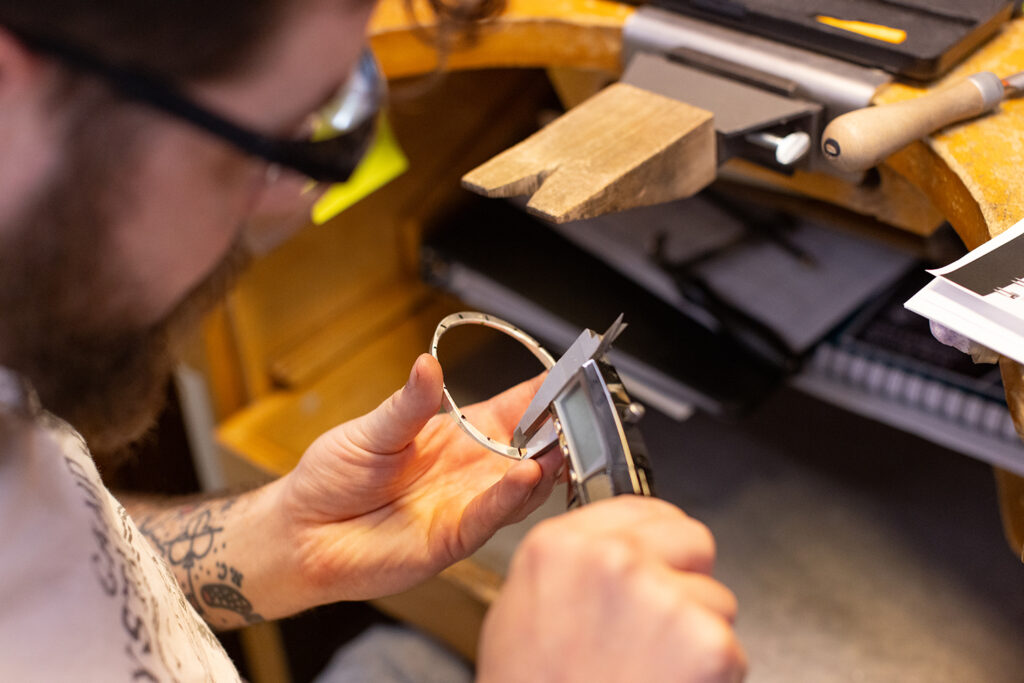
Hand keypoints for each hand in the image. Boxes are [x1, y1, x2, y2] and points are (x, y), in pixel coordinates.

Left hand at [273, 353, 563, 605]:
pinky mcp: (455, 538)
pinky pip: (491, 517)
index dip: (546, 391)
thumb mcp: (372, 430)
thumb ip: (408, 405)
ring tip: (562, 443)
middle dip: (561, 429)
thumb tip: (427, 364)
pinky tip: (528, 476)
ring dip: (546, 464)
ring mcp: (468, 504)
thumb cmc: (333, 478)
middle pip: (533, 446)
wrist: (302, 532)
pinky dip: (511, 497)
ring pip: (523, 484)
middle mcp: (473, 469)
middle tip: (583, 411)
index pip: (517, 408)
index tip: (572, 372)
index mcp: (459, 433)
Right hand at [477, 496, 746, 682]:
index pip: (641, 507)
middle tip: (659, 627)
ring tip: (654, 668)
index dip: (656, 542)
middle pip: (692, 538)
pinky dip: (712, 673)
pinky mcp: (706, 643)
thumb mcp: (521, 608)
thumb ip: (571, 565)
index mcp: (562, 545)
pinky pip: (730, 647)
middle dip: (686, 578)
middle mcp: (613, 560)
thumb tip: (608, 552)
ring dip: (697, 633)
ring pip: (716, 598)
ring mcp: (662, 597)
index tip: (657, 563)